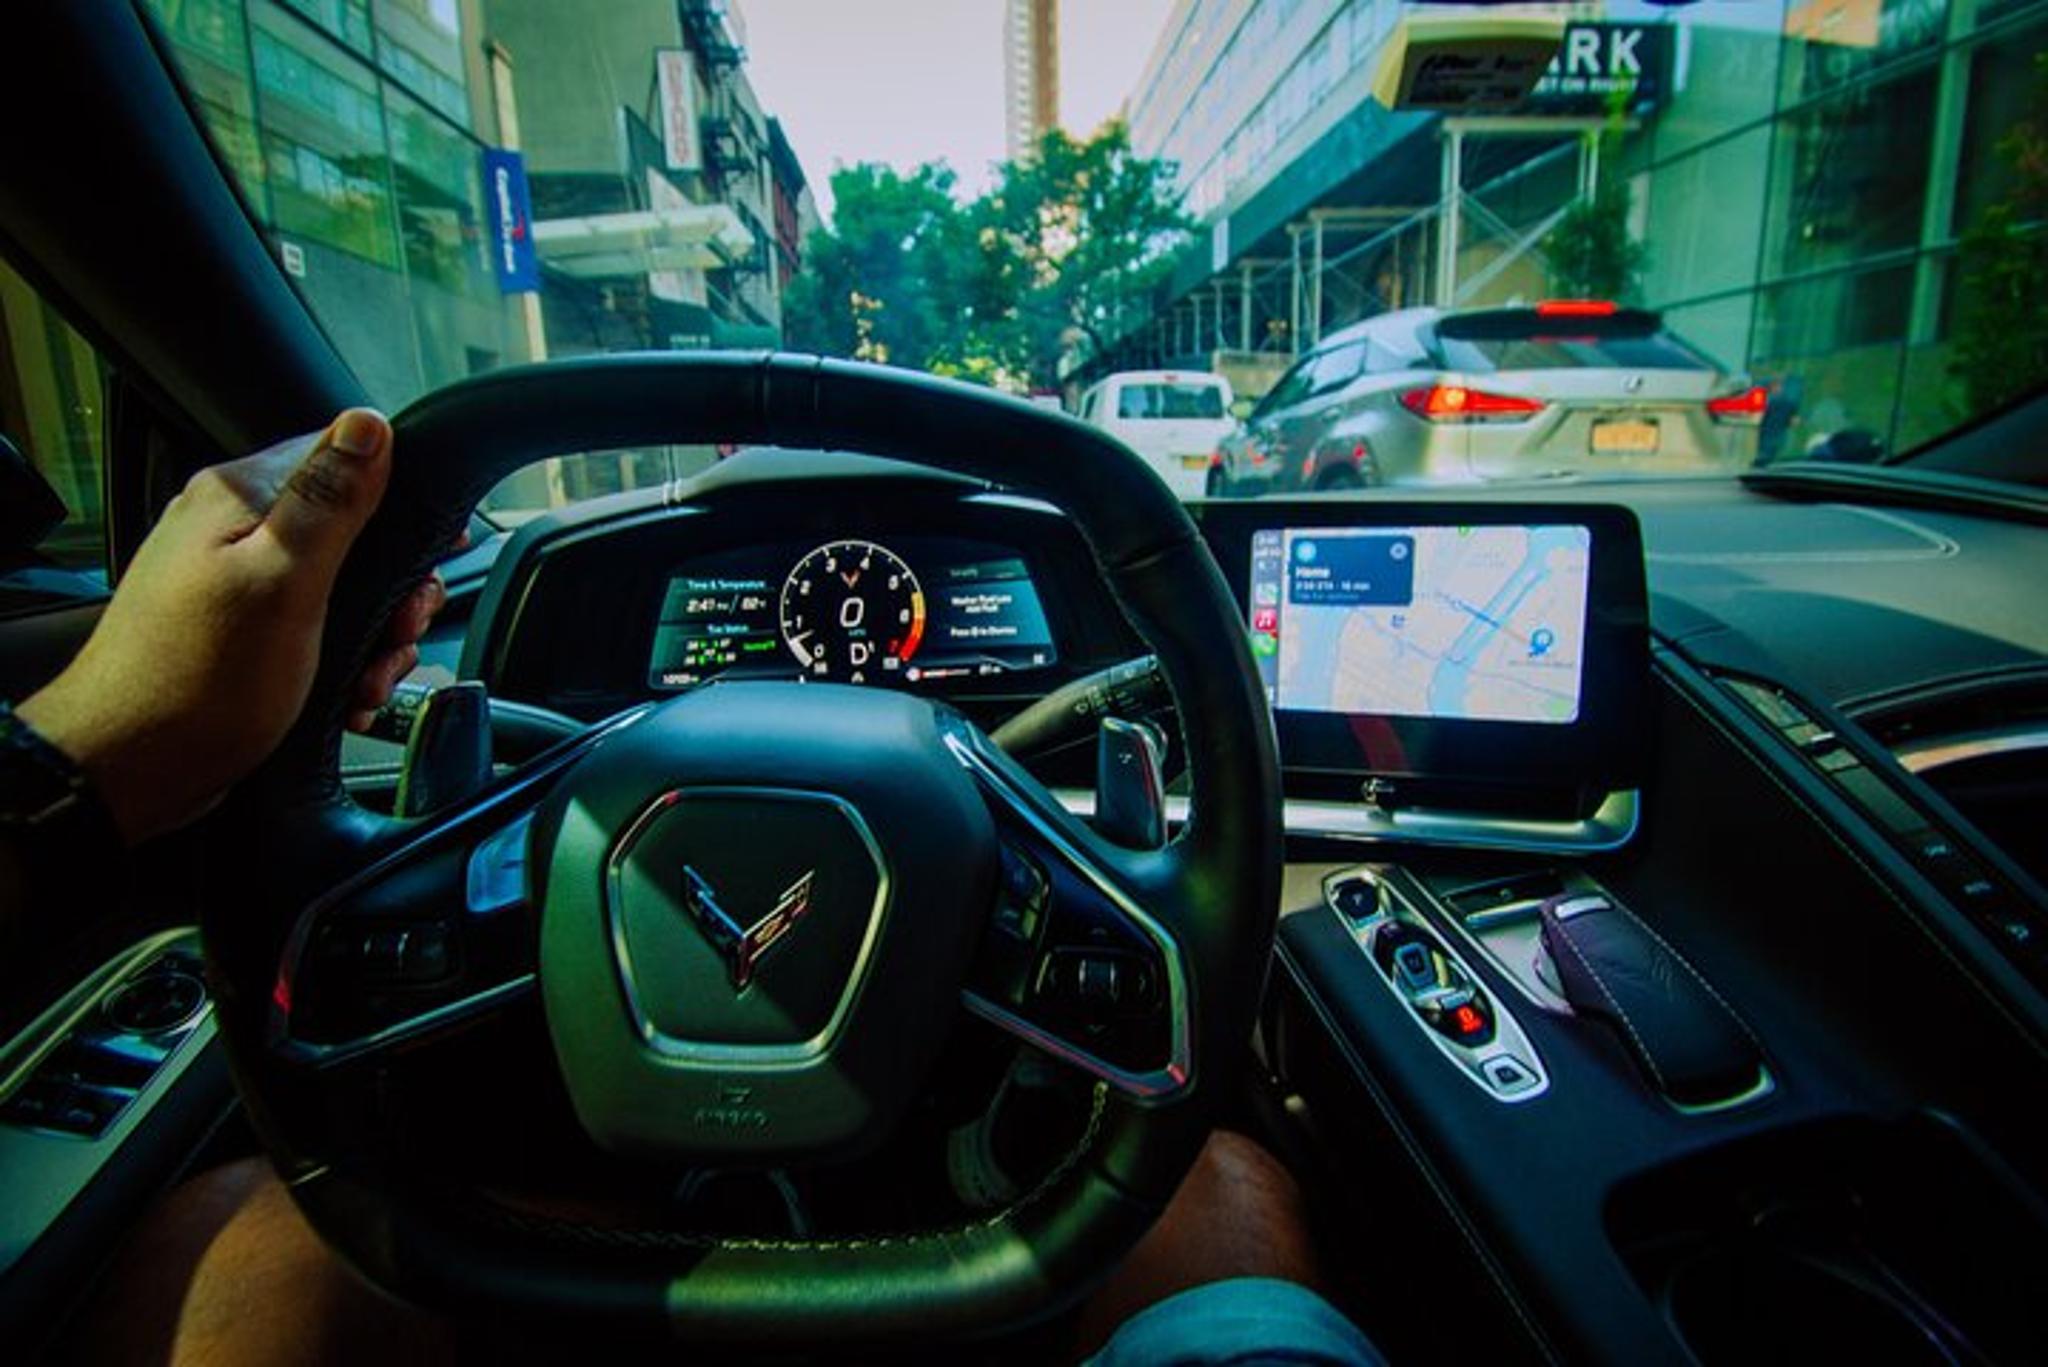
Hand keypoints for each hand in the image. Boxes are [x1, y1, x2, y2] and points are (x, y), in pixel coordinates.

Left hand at [19, 410, 443, 840]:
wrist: (131, 767)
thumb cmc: (194, 683)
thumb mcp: (283, 583)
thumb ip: (329, 501)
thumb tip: (368, 426)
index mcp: (238, 499)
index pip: (342, 457)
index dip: (403, 500)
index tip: (435, 548)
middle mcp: (231, 530)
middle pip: (351, 529)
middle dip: (395, 587)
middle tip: (399, 629)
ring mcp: (233, 581)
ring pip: (341, 585)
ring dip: (374, 634)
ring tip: (369, 675)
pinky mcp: (240, 629)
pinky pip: (314, 626)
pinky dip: (342, 659)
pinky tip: (345, 692)